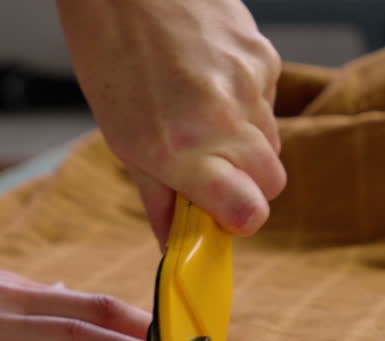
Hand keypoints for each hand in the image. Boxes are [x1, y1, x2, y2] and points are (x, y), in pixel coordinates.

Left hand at [58, 0, 285, 247]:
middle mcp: (223, 121)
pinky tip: (212, 81)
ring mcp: (250, 86)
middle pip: (271, 184)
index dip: (240, 221)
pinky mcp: (263, 56)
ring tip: (203, 117)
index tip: (222, 218)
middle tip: (210, 171)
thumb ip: (156, 196)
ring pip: (272, 142)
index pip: (249, 213)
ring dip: (246, 145)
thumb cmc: (112, 54)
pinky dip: (247, 103)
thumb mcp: (121, 138)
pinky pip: (269, 101)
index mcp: (182, 150)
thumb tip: (173, 243)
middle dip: (247, 186)